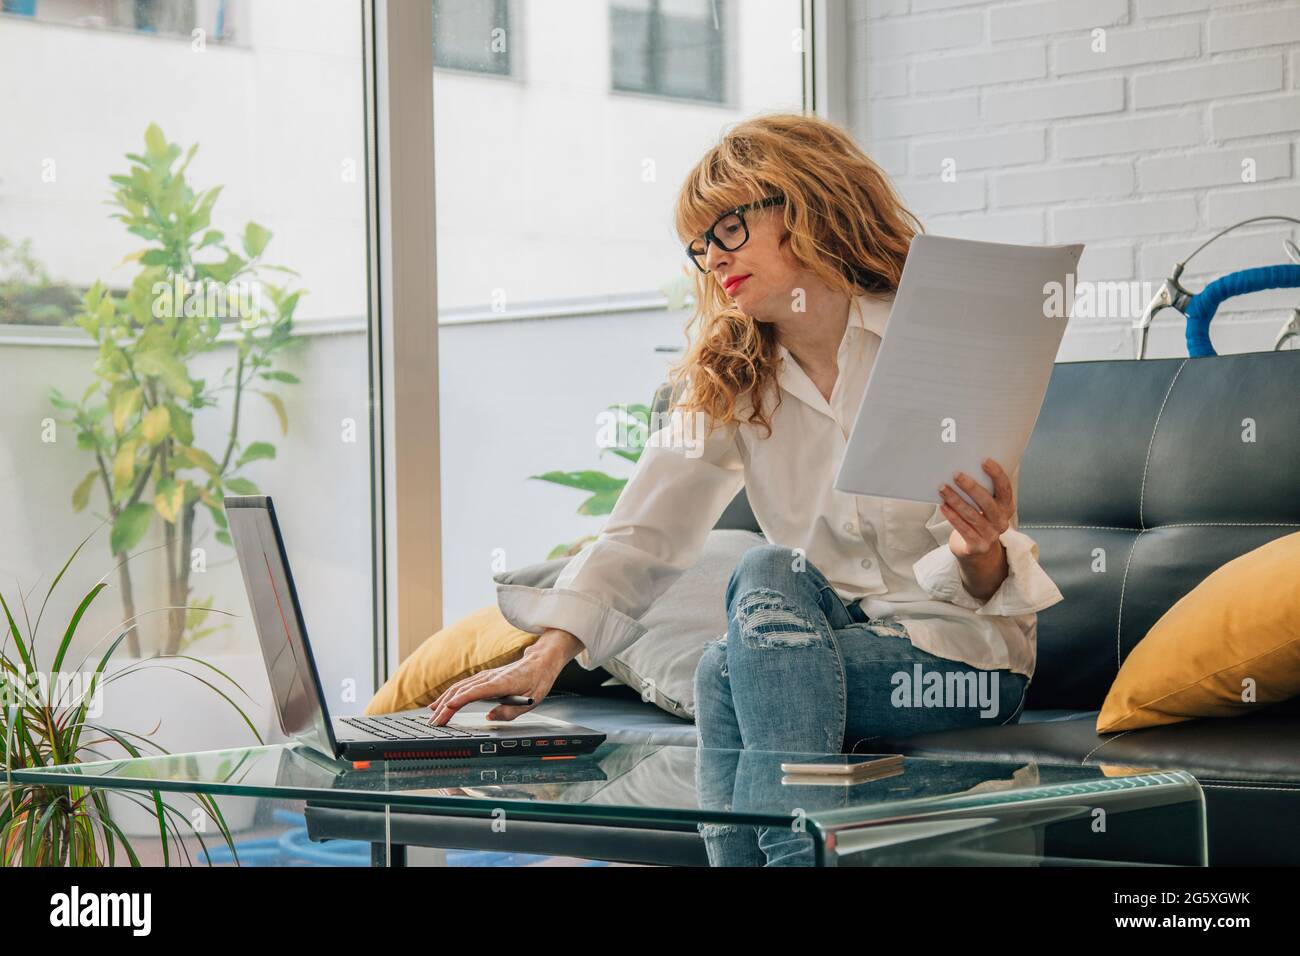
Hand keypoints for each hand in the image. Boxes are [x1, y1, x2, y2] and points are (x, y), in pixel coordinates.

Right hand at [426, 628, 579, 725]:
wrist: (540, 662)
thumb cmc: (537, 681)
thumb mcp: (531, 701)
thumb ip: (510, 711)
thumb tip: (490, 718)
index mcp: (502, 683)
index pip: (476, 692)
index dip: (461, 700)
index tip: (447, 709)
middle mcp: (490, 677)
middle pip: (462, 691)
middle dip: (445, 707)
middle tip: (434, 722)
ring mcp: (485, 676)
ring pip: (459, 688)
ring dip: (444, 701)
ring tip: (432, 715)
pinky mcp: (484, 677)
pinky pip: (462, 686)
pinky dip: (449, 694)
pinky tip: (442, 702)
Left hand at [937, 458, 1013, 560]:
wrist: (978, 551)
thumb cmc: (979, 522)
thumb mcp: (985, 507)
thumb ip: (981, 491)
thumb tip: (962, 468)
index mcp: (1006, 507)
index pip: (1005, 489)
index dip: (997, 475)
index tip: (985, 461)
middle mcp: (1001, 521)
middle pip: (987, 503)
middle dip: (971, 487)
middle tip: (956, 475)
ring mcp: (991, 535)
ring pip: (972, 515)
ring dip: (956, 500)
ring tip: (943, 489)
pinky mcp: (978, 545)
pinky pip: (964, 529)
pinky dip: (952, 516)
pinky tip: (943, 506)